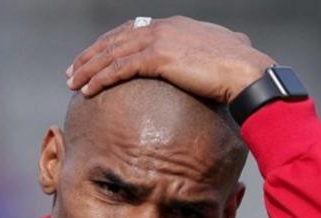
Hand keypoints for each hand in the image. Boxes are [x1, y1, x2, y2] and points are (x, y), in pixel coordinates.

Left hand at [66, 16, 274, 102]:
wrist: (246, 73)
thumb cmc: (240, 70)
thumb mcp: (224, 53)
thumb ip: (214, 51)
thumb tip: (226, 54)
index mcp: (174, 26)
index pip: (132, 32)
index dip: (111, 45)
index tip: (96, 58)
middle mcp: (163, 27)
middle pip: (116, 40)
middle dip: (92, 55)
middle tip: (73, 70)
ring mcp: (159, 40)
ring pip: (112, 53)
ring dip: (89, 68)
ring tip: (73, 82)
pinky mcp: (157, 57)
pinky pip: (119, 68)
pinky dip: (100, 79)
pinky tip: (88, 90)